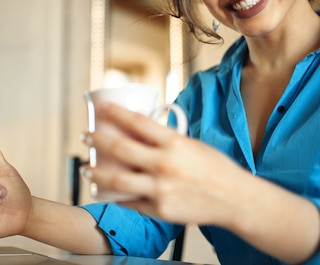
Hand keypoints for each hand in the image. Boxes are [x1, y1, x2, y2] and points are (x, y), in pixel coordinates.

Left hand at [81, 102, 242, 224]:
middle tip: (84, 136)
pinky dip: (115, 196)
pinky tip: (105, 191)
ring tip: (85, 169)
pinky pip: (130, 202)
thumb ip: (166, 139)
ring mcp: (161, 190)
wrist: (235, 199)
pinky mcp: (160, 210)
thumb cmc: (215, 168)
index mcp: (174, 143)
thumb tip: (139, 128)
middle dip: (97, 141)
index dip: (115, 113)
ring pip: (117, 181)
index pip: (137, 123)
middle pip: (120, 150)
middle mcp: (165, 165)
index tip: (101, 108)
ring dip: (96, 174)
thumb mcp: (192, 144)